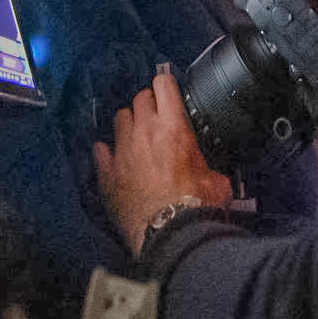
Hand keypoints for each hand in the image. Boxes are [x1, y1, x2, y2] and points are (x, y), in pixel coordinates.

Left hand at [93, 73, 231, 256]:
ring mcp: (122, 152)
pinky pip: (100, 151)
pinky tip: (111, 156)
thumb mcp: (216, 181)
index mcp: (173, 128)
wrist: (169, 234)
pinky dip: (106, 152)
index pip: (164, 85)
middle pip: (139, 98)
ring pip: (119, 118)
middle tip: (155, 115)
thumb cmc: (195, 208)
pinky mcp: (108, 174)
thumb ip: (210, 168)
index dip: (166, 84)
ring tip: (135, 133)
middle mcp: (144, 133)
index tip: (167, 89)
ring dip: (128, 122)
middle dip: (148, 102)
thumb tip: (214, 176)